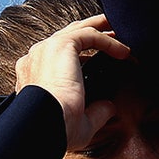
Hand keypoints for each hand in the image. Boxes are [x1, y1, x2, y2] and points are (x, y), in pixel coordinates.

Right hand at [14, 14, 131, 149]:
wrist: (42, 125)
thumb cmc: (54, 129)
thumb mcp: (78, 123)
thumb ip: (95, 112)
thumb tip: (109, 107)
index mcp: (33, 75)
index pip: (57, 56)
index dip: (81, 55)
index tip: (101, 59)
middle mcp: (36, 58)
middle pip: (68, 36)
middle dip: (91, 30)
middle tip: (112, 30)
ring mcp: (47, 49)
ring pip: (79, 30)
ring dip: (102, 29)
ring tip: (120, 31)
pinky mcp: (61, 45)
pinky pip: (90, 35)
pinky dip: (109, 41)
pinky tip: (124, 52)